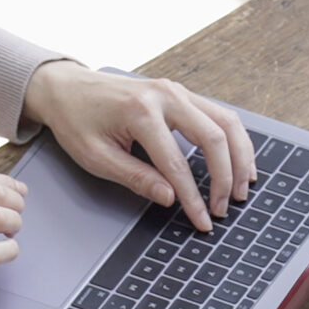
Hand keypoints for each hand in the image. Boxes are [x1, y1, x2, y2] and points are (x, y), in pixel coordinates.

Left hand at [21, 61, 255, 231]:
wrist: (66, 87)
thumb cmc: (76, 120)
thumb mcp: (96, 157)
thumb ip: (136, 178)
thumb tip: (170, 198)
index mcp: (141, 113)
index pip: (177, 165)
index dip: (194, 198)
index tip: (203, 221)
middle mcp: (165, 96)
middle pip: (214, 139)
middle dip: (224, 179)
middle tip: (223, 209)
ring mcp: (177, 91)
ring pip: (226, 122)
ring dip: (239, 156)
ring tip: (242, 188)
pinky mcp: (181, 93)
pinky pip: (219, 114)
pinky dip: (234, 139)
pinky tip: (239, 160)